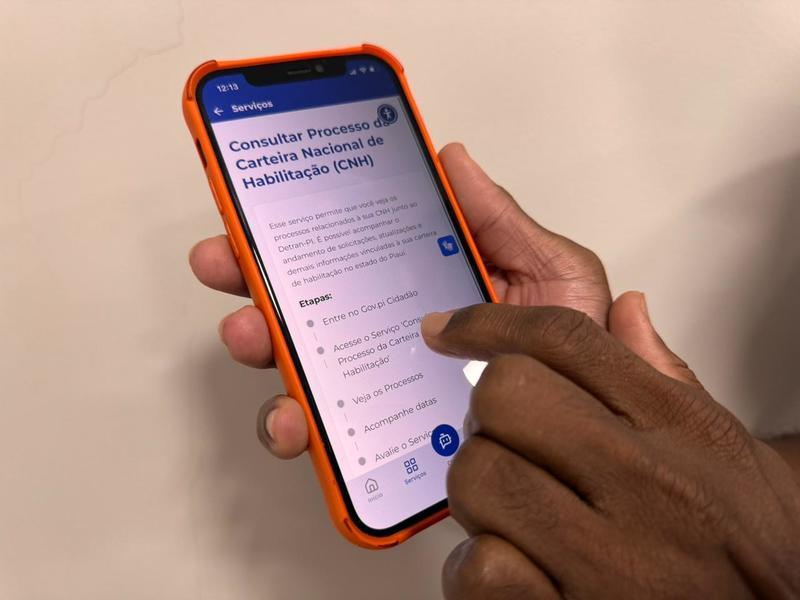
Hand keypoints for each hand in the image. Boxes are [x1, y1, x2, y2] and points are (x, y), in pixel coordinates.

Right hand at [188, 143, 611, 458]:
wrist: (602, 441)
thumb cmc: (582, 356)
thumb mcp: (554, 275)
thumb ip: (500, 223)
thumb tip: (451, 160)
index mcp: (429, 292)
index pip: (352, 256)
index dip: (300, 233)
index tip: (257, 211)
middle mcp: (398, 340)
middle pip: (312, 308)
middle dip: (258, 282)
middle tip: (227, 262)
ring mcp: (388, 395)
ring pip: (306, 372)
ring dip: (267, 352)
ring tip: (255, 338)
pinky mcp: (389, 452)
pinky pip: (332, 443)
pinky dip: (300, 432)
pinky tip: (297, 424)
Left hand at [421, 304, 799, 597]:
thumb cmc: (752, 548)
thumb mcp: (730, 448)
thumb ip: (670, 374)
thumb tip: (628, 309)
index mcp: (679, 426)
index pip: (563, 339)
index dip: (487, 323)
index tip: (448, 330)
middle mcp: (646, 480)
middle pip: (506, 393)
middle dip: (486, 414)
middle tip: (502, 439)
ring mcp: (612, 556)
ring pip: (479, 475)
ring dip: (478, 492)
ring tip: (510, 510)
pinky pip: (482, 568)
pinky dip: (477, 567)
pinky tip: (510, 567)